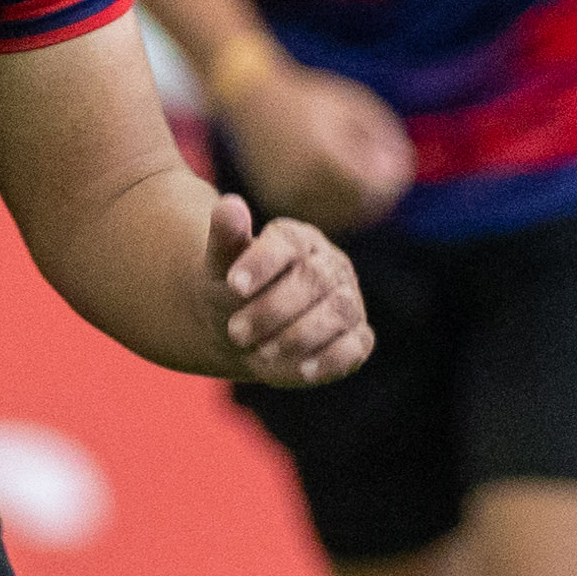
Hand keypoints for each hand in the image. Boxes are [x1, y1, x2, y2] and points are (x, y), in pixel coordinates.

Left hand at [210, 192, 369, 386]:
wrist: (242, 332)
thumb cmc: (233, 294)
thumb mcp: (220, 267)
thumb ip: (226, 237)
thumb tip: (229, 203)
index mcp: (297, 240)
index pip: (288, 242)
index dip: (263, 262)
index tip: (234, 285)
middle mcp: (330, 266)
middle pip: (315, 280)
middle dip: (274, 309)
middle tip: (235, 331)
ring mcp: (347, 301)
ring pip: (338, 312)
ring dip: (299, 336)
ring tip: (261, 353)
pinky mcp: (356, 338)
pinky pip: (356, 346)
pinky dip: (332, 359)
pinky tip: (304, 371)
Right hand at [214, 57, 412, 230]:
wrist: (252, 101)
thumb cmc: (311, 99)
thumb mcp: (354, 106)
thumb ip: (383, 137)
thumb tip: (401, 171)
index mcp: (324, 153)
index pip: (373, 186)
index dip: (393, 180)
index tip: (398, 165)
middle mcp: (303, 179)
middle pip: (359, 205)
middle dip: (380, 194)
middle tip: (386, 176)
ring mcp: (287, 194)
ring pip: (341, 216)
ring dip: (360, 203)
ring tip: (363, 178)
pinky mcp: (277, 202)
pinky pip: (320, 215)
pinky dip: (337, 207)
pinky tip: (341, 186)